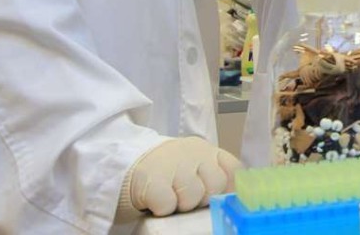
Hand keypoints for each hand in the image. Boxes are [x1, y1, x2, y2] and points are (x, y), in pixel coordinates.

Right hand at [122, 137, 241, 216]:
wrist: (125, 161)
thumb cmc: (166, 170)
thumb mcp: (195, 164)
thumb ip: (214, 174)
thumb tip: (233, 197)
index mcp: (207, 150)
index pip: (234, 169)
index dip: (230, 188)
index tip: (220, 198)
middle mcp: (194, 153)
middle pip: (216, 185)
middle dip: (204, 197)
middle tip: (188, 197)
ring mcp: (173, 164)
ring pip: (194, 195)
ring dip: (183, 204)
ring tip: (172, 198)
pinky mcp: (152, 180)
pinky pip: (168, 203)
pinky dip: (164, 208)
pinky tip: (158, 202)